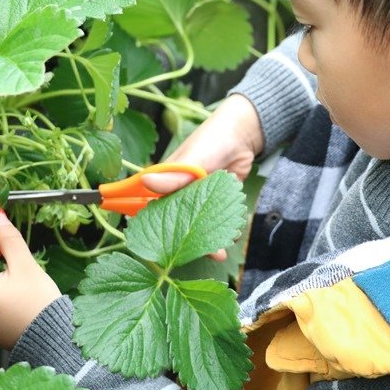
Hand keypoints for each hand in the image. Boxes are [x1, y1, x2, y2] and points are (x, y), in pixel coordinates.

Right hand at [141, 94, 262, 260]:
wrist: (243, 135)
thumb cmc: (211, 141)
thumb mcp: (192, 159)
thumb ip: (173, 176)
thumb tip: (146, 182)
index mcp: (164, 182)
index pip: (149, 208)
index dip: (149, 227)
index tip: (155, 247)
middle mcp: (178, 193)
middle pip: (176, 223)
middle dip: (187, 242)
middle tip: (202, 254)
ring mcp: (198, 199)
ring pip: (198, 225)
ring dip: (208, 239)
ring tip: (220, 253)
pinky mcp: (217, 201)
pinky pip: (217, 220)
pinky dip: (224, 230)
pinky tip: (231, 237)